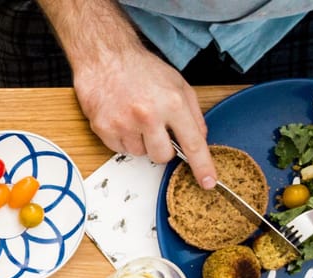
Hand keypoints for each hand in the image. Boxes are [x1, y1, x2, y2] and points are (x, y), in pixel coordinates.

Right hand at [74, 48, 211, 184]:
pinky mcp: (104, 129)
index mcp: (173, 103)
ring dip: (140, 142)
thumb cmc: (141, 69)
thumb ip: (192, 113)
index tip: (208, 182)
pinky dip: (123, 139)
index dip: (202, 166)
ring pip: (140, 154)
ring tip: (134, 118)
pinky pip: (120, 149)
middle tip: (156, 129)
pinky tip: (121, 119)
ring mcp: (124, 124)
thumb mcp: (178, 84)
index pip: (192, 143)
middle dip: (162, 148)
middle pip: (162, 156)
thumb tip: (198, 139)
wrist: (106, 59)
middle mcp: (148, 116)